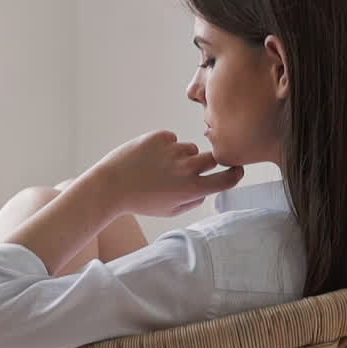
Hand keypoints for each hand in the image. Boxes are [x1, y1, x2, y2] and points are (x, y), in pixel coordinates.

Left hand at [85, 131, 243, 216]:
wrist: (110, 186)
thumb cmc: (140, 201)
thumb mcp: (170, 211)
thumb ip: (194, 200)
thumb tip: (208, 187)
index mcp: (191, 189)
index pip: (227, 179)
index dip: (235, 173)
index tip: (236, 169)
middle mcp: (186, 168)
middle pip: (212, 158)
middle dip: (205, 163)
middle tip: (186, 170)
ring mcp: (173, 150)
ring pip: (189, 148)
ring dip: (181, 156)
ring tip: (158, 167)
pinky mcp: (159, 137)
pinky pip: (171, 139)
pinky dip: (164, 146)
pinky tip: (148, 157)